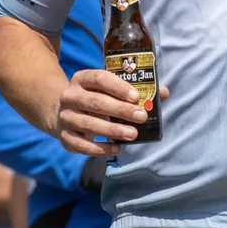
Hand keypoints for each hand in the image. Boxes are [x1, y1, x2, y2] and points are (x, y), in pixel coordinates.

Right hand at [52, 69, 168, 155]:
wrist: (63, 113)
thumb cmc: (95, 98)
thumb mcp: (109, 89)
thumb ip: (134, 90)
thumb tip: (163, 93)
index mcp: (82, 78)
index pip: (99, 78)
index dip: (118, 87)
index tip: (136, 96)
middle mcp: (70, 96)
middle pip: (95, 102)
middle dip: (121, 110)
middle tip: (141, 117)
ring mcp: (65, 117)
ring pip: (88, 124)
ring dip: (112, 130)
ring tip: (133, 134)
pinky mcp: (64, 137)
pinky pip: (82, 145)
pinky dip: (100, 149)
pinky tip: (117, 148)